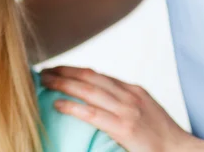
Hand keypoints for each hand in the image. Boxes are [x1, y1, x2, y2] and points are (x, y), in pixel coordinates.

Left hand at [40, 66, 203, 151]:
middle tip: (43, 71)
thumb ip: (121, 99)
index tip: (56, 68)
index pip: (96, 73)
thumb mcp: (143, 109)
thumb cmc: (160, 135)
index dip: (73, 69)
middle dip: (63, 71)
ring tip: (44, 82)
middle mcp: (128, 95)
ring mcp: (126, 111)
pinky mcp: (124, 128)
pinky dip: (72, 106)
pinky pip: (92, 113)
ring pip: (87, 90)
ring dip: (62, 83)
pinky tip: (57, 104)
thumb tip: (94, 94)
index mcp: (132, 89)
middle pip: (88, 76)